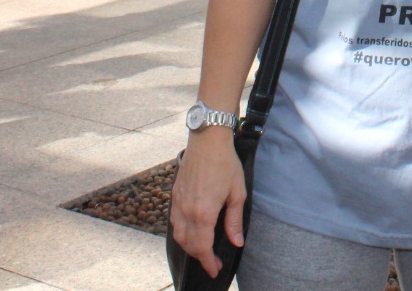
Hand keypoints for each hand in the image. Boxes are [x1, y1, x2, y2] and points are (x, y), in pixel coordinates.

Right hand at [170, 127, 247, 278]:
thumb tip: (236, 242)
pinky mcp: (175, 195)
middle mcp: (187, 211)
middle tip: (214, 260)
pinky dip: (182, 233)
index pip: (203, 247)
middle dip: (201, 257)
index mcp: (203, 213)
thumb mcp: (237, 192)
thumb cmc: (225, 163)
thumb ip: (234, 220)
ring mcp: (178, 203)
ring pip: (179, 235)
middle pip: (189, 245)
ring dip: (190, 246)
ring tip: (204, 248)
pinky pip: (174, 222)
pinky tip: (192, 231)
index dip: (208, 262)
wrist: (207, 140)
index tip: (215, 270)